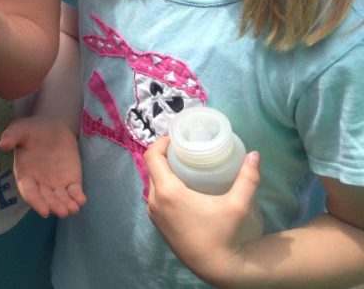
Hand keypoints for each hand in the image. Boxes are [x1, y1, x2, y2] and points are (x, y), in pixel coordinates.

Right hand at [0, 117, 85, 217]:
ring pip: (61, 199)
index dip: (36, 202)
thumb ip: (12, 136)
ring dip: (67, 205)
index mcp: (25, 175)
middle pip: (46, 199)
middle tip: (62, 212)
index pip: (29, 192)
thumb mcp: (20, 129)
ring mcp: (56, 184)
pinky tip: (82, 200)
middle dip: (54, 206)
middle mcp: (40, 184)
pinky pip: (74, 192)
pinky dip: (78, 197)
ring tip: (73, 208)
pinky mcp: (71, 181)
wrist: (53, 126)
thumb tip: (2, 143)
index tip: (44, 211)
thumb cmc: (33, 129)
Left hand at [145, 136, 261, 283]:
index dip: (160, 143)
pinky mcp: (157, 224)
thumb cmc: (224, 235)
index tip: (175, 138)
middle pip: (152, 168)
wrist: (215, 268)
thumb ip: (247, 178)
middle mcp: (155, 201)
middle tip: (183, 149)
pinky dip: (163, 186)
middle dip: (164, 155)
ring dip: (163, 171)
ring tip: (182, 165)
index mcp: (168, 192)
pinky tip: (179, 186)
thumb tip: (254, 154)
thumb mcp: (238, 205)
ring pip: (153, 183)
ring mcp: (154, 214)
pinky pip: (155, 197)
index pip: (152, 156)